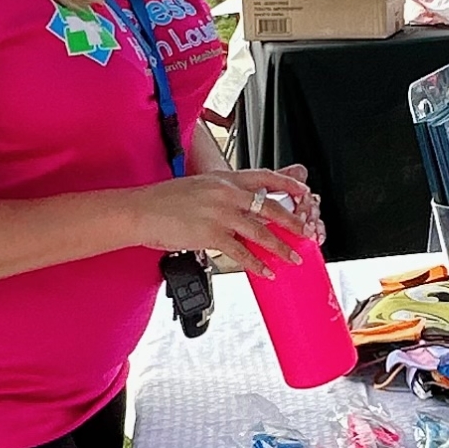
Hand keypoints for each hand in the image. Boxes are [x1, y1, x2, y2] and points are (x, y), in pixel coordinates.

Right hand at [132, 167, 322, 278]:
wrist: (141, 211)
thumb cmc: (164, 200)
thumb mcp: (198, 187)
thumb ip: (221, 195)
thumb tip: (239, 207)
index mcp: (224, 179)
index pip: (265, 177)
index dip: (288, 184)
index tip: (303, 191)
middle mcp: (225, 194)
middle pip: (270, 207)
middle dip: (293, 221)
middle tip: (307, 231)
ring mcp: (219, 214)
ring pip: (260, 231)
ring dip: (280, 247)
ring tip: (293, 257)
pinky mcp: (210, 234)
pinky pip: (241, 252)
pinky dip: (256, 263)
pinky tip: (266, 270)